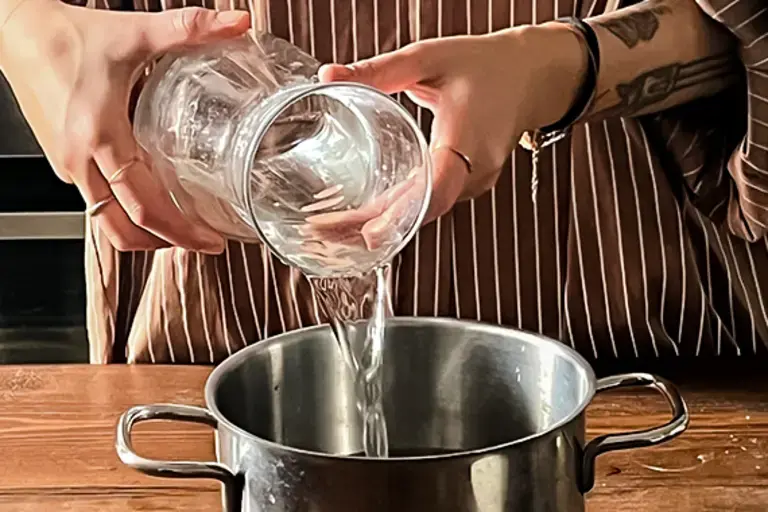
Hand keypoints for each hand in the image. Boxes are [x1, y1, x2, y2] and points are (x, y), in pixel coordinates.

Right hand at [0, 1, 250, 251]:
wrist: (15, 29)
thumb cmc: (66, 36)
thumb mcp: (136, 32)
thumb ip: (189, 29)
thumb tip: (236, 24)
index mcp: (101, 138)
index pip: (146, 207)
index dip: (182, 232)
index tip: (210, 240)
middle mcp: (81, 162)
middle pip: (125, 229)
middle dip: (167, 244)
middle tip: (204, 243)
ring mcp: (69, 166)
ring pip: (107, 223)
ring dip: (144, 235)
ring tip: (181, 230)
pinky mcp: (65, 162)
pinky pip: (97, 204)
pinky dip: (126, 214)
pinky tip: (152, 200)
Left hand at [318, 25, 584, 221]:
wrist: (531, 75)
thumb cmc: (486, 65)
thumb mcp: (428, 59)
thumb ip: (378, 70)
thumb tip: (328, 73)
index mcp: (468, 141)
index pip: (435, 190)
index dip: (401, 214)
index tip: (367, 232)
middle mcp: (475, 172)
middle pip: (421, 212)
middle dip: (372, 227)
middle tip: (323, 232)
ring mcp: (474, 183)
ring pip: (424, 213)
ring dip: (381, 223)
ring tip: (332, 230)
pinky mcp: (468, 184)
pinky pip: (431, 205)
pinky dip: (399, 213)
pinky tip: (367, 218)